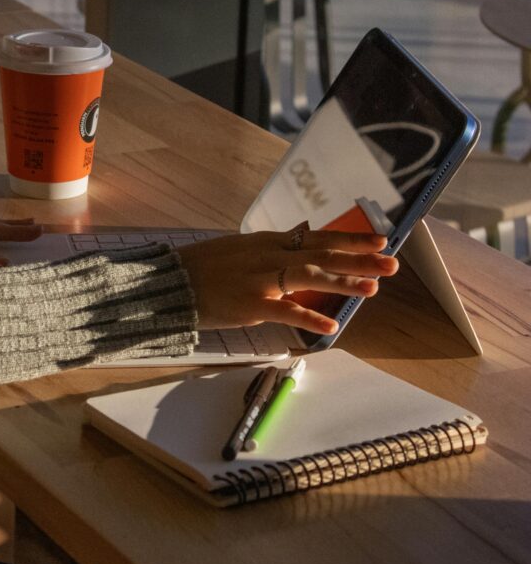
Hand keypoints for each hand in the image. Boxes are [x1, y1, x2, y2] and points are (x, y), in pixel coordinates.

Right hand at [177, 224, 398, 334]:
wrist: (172, 283)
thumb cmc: (203, 267)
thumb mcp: (241, 248)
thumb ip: (271, 248)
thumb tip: (299, 241)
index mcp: (269, 242)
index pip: (318, 237)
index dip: (352, 239)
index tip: (382, 240)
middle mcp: (270, 256)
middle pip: (322, 254)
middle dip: (360, 259)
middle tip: (393, 264)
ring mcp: (261, 280)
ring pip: (310, 277)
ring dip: (343, 282)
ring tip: (372, 290)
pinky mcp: (251, 305)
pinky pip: (286, 310)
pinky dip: (310, 317)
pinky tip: (331, 326)